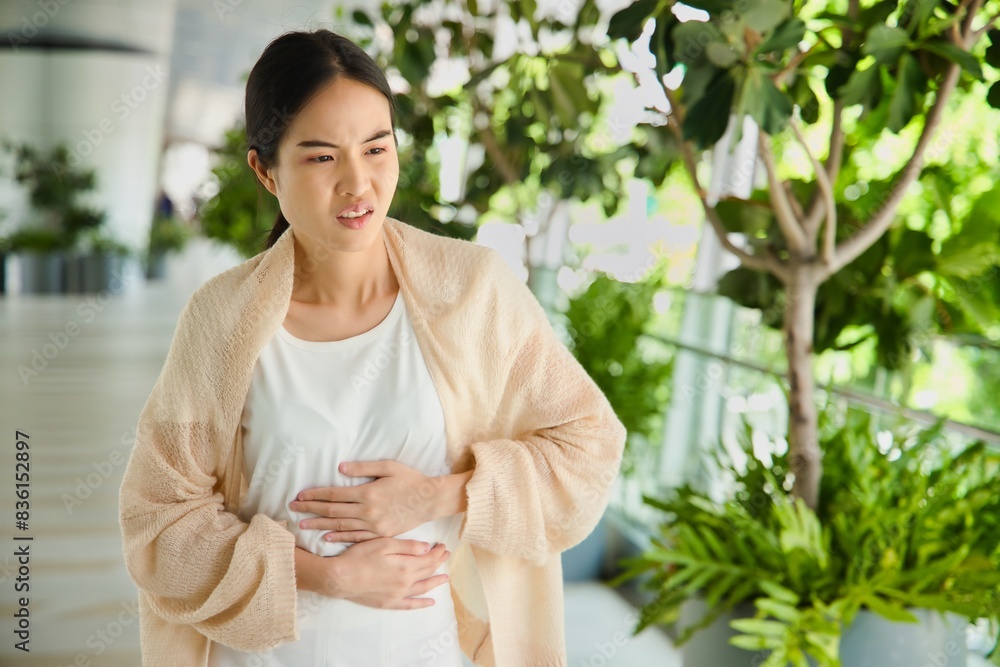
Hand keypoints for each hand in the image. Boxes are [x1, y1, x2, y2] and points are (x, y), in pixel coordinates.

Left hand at [289, 460, 442, 542]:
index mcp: (368, 493)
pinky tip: (326, 537)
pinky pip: (355, 537)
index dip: (315, 495)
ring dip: (319, 525)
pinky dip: (339, 537)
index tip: (300, 496)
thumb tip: (340, 469)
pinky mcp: (380, 534)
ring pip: (340, 526)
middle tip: (293, 509)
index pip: (334, 495)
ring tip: (303, 524)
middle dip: (310, 510)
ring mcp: (373, 525)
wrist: (430, 500)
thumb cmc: (410, 479)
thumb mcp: (389, 467)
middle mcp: (368, 511)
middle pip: (332, 511)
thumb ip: (363, 468)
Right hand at [309, 538, 451, 609]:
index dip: (437, 552)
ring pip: (423, 588)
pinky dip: (421, 603)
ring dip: (435, 582)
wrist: (340, 578)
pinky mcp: (389, 603)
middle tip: (445, 555)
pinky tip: (430, 602)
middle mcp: (406, 583)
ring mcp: (398, 595)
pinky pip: (410, 605)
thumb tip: (428, 548)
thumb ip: (408, 546)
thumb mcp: (384, 543)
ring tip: (445, 577)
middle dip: (438, 562)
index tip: (442, 546)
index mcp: (406, 566)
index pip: (428, 559)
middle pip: (427, 572)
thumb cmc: (360, 557)